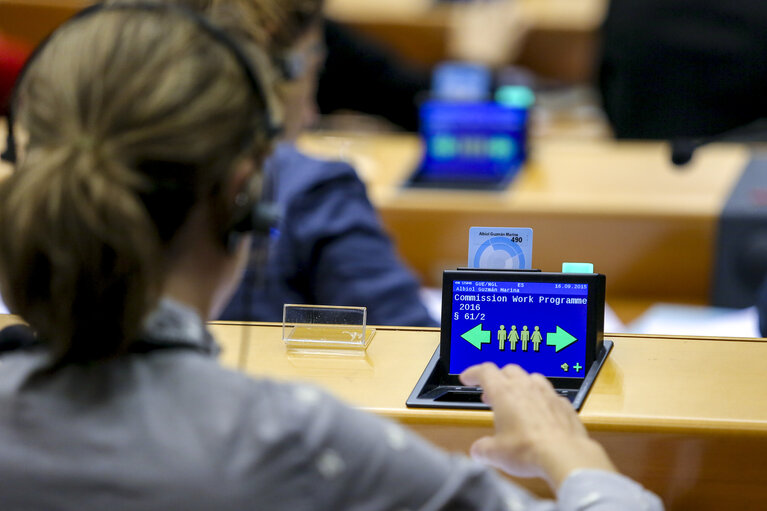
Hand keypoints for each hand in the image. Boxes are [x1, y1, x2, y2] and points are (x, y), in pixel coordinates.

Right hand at [460, 363, 616, 489]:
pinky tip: (541, 413)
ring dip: (521, 385)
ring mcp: (547, 394)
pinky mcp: (563, 405)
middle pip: (508, 370)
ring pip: (531, 378)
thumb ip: (482, 449)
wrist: (564, 455)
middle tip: (491, 394)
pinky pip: (550, 395)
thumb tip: (479, 450)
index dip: (473, 373)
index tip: (468, 377)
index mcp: (504, 392)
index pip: (484, 371)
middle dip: (497, 379)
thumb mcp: (495, 453)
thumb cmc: (529, 449)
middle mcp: (526, 387)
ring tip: (517, 400)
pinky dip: (542, 400)